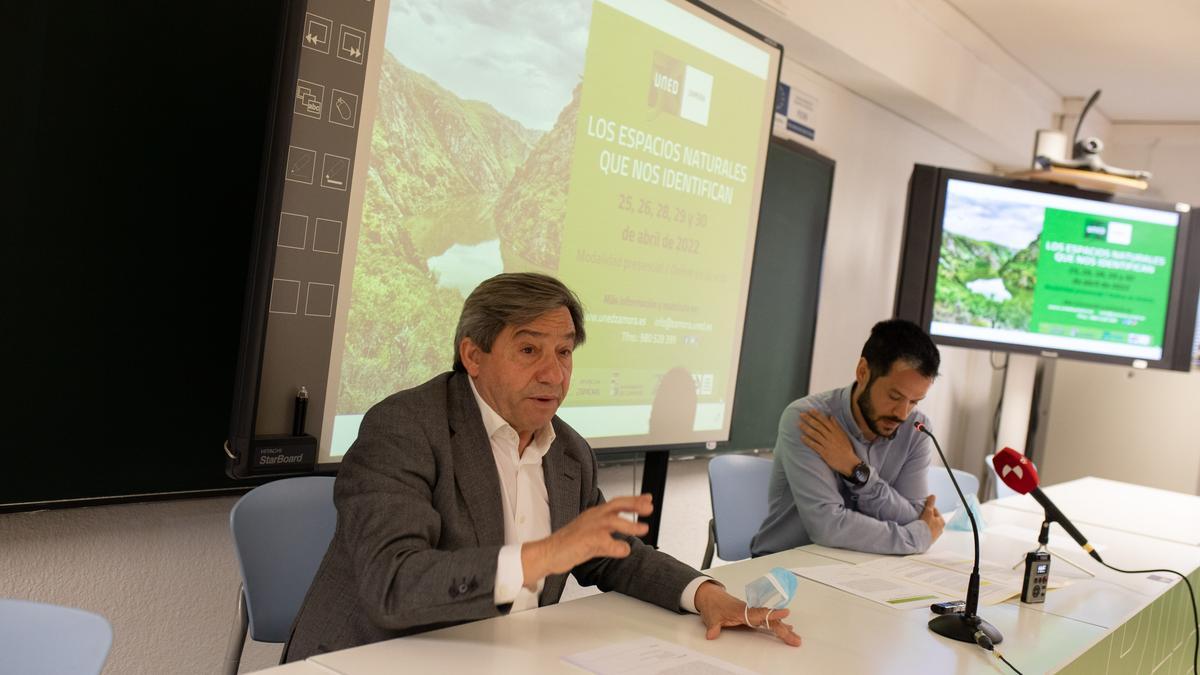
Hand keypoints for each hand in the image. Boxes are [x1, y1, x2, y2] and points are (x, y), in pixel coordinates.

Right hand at [521, 495, 652, 585]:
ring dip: (630, 524)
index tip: (648, 499)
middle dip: (634, 504)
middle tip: (649, 507)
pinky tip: (624, 550)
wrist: (547, 553)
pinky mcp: (585, 541)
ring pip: (613, 520)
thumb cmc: (567, 546)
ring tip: (643, 529)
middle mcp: (593, 518)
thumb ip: (609, 541)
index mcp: (594, 515)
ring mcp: (589, 528)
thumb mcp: (592, 540)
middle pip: (617, 505)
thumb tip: (625, 547)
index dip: (633, 501)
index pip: (617, 503)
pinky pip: (605, 542)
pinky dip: (616, 547)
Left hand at [694, 581, 801, 646]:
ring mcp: (752, 614)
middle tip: (795, 639)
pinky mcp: (751, 616)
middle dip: (783, 630)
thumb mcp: (711, 617)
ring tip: (795, 637)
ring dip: (783, 629)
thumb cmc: (713, 605)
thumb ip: (713, 627)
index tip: (786, 613)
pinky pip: (767, 621)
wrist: (711, 596)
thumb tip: (711, 634)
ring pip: (770, 621)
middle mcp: (750, 611)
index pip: (760, 613)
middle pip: (770, 620)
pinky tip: (786, 629)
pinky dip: (777, 625)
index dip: (772, 614)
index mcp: (742, 610)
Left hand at [797, 410, 858, 476]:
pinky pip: (814, 445)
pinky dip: (808, 441)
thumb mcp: (843, 435)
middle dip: (809, 419)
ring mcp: (827, 444)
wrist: (849, 462)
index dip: (817, 415)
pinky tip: (802, 437)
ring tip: (799, 424)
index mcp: (836, 431)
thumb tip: (831, 417)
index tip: (810, 410)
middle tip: (801, 415)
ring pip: (815, 434)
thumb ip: (836, 426)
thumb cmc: (846, 448)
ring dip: (806, 428)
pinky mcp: (824, 452)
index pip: (825, 421)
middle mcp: (831, 436)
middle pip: (818, 426)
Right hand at [919, 494, 944, 541]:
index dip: (928, 508)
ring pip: (930, 525)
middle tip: (920, 515)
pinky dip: (924, 529)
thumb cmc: (926, 526)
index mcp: (942, 521)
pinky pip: (927, 531)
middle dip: (927, 516)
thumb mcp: (928, 512)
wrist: (921, 539)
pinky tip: (919, 528)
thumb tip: (933, 496)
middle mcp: (941, 528)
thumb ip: (930, 504)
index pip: (935, 511)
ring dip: (925, 523)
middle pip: (933, 518)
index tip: (922, 508)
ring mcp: (936, 534)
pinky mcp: (930, 539)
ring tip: (919, 522)